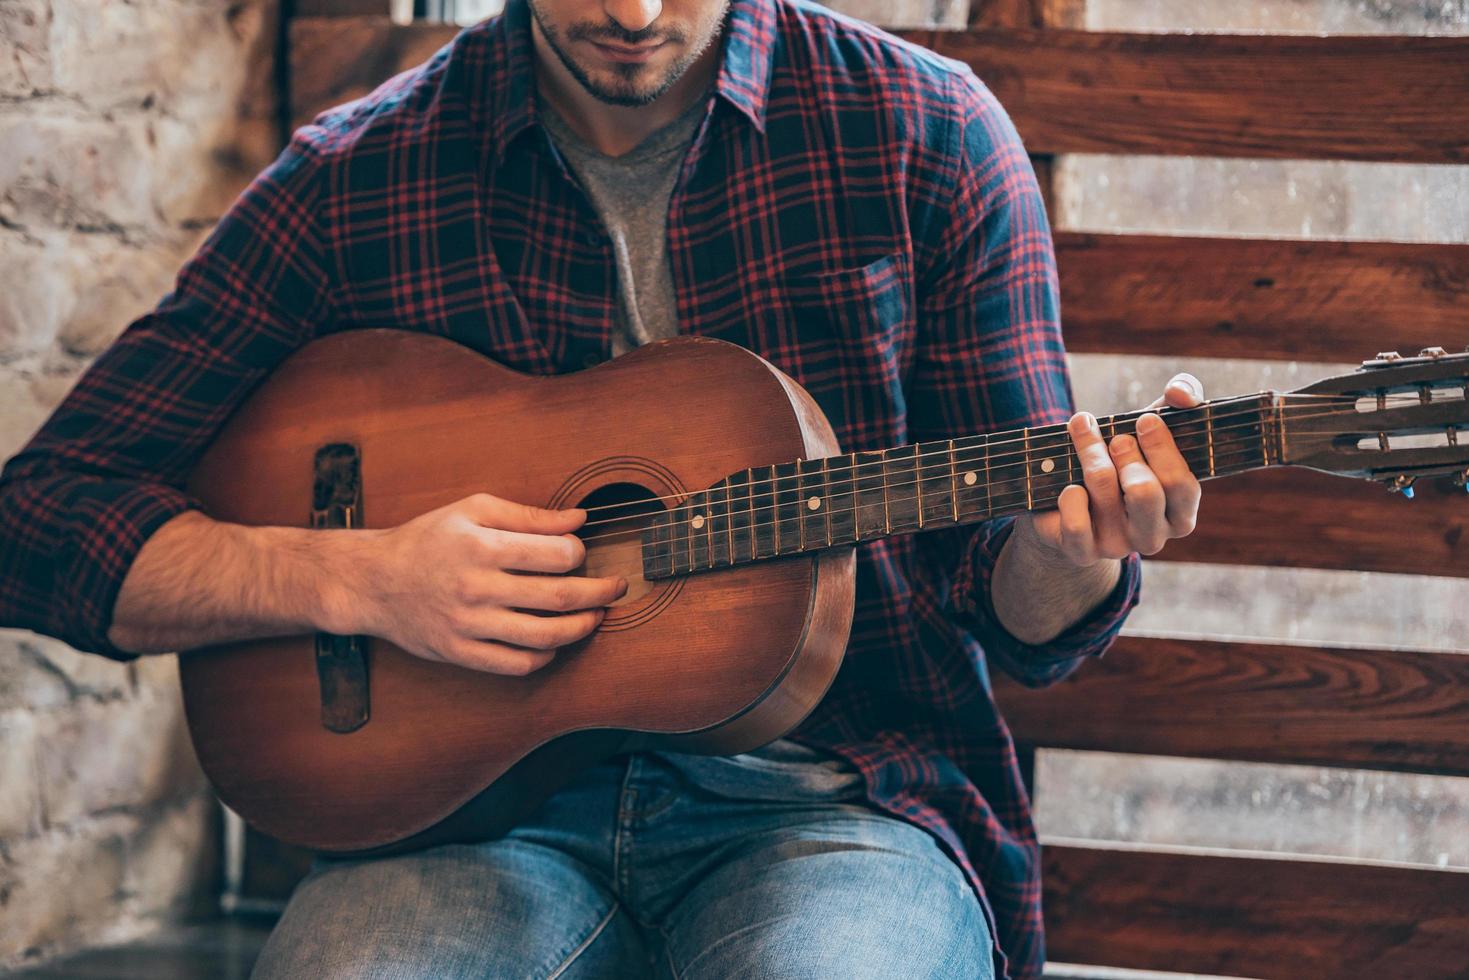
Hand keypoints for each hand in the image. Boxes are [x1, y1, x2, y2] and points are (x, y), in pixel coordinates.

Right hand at [330, 493, 626, 674]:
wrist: (374, 581)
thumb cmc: (428, 539)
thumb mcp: (473, 510)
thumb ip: (529, 515)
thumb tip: (579, 518)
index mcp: (482, 547)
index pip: (556, 555)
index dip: (581, 554)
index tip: (582, 554)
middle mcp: (476, 588)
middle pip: (558, 598)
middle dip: (599, 593)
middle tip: (616, 588)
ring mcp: (469, 625)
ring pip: (544, 637)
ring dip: (581, 628)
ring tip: (595, 616)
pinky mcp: (461, 653)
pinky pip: (517, 665)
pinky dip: (545, 656)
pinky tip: (555, 643)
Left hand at [1023, 373, 1204, 565]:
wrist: (1067, 499)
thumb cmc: (1121, 458)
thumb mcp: (1153, 427)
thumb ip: (1181, 398)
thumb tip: (1180, 394)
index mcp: (1180, 514)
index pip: (1182, 484)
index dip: (1163, 448)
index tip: (1144, 420)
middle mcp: (1153, 537)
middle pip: (1144, 491)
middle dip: (1125, 452)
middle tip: (1115, 437)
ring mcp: (1117, 547)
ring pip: (1104, 490)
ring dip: (1089, 451)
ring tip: (1081, 430)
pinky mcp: (1082, 552)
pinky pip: (1076, 524)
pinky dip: (1070, 497)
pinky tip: (1069, 485)